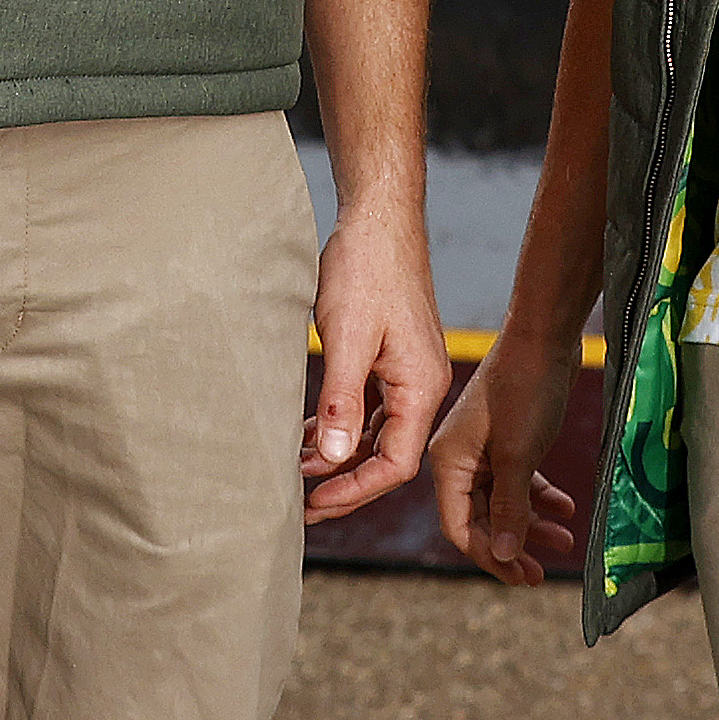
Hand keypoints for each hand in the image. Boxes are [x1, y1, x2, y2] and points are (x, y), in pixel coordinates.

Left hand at [299, 205, 444, 523]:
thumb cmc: (366, 266)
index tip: (315, 503)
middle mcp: (421, 384)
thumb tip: (334, 459)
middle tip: (301, 504)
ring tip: (297, 474)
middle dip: (344, 482)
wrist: (379, 215)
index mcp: (420, 386)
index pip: (396, 464)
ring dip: (340, 455)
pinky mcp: (391, 355)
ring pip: (377, 432)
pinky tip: (309, 434)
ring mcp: (407, 369)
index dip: (355, 491)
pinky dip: (342, 424)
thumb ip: (340, 401)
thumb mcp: (346, 336)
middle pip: (387, 455)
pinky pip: (370, 405)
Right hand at [426, 333, 581, 585]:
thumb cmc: (524, 389)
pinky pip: (519, 480)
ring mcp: (485, 449)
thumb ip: (509, 508)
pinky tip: (566, 507)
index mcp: (448, 462)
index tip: (521, 575)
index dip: (489, 555)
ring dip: (532, 524)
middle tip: (540, 574)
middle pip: (481, 518)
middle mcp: (460, 458)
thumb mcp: (517, 455)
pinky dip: (540, 496)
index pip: (459, 526)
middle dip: (513, 545)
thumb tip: (506, 555)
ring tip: (564, 541)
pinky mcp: (508, 439)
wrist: (545, 337)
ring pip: (504, 502)